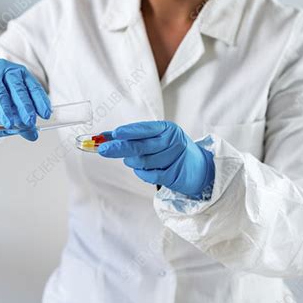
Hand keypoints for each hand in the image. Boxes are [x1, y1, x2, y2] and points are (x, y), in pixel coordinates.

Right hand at [0, 59, 51, 141]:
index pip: (32, 86)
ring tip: (9, 123)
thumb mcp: (9, 110)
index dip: (40, 100)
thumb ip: (21, 121)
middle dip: (25, 106)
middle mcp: (5, 70)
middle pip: (17, 87)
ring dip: (5, 108)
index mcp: (19, 74)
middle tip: (29, 121)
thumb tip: (33, 135)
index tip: (46, 114)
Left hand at [98, 121, 214, 198]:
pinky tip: (142, 169)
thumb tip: (104, 136)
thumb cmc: (173, 150)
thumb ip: (132, 136)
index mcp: (167, 128)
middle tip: (103, 149)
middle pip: (140, 146)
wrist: (200, 168)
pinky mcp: (173, 174)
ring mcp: (173, 158)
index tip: (114, 134)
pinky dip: (141, 172)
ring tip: (131, 159)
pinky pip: (148, 174)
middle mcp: (172, 141)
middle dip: (119, 148)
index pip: (144, 129)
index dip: (128, 132)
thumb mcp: (157, 137)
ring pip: (142, 161)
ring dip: (132, 162)